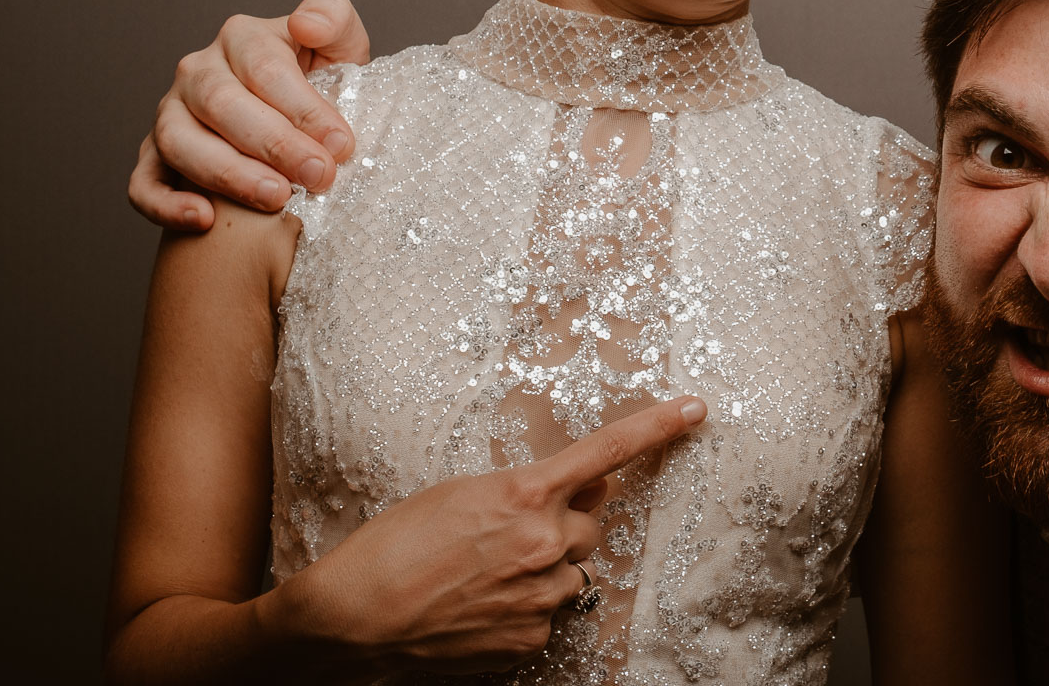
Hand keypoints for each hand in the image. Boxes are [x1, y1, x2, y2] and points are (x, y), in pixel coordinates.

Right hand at [127, 0, 372, 229]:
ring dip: (228, 173)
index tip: (341, 143)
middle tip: (318, 176)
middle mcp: (198, 71)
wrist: (300, 126)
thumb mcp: (340, 44)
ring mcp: (170, 113)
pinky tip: (203, 219)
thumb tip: (304, 24)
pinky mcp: (155, 157)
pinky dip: (165, 203)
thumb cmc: (323, 83)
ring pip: (178, 141)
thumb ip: (333, 17)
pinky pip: (144, 182)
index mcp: (242, 37)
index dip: (304, 108)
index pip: (265, 69)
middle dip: (274, 144)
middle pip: (222, 103)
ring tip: (276, 198)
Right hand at [264, 395, 709, 673]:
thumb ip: (525, 489)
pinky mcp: (529, 640)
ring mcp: (540, 596)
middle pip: (588, 525)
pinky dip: (523, 610)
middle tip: (509, 534)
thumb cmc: (392, 545)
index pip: (606, 452)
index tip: (696, 409)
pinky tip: (478, 608)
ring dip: (542, 569)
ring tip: (480, 576)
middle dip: (562, 525)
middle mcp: (543, 542)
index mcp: (524, 493)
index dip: (656, 428)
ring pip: (568, 573)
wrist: (353, 620)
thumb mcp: (457, 493)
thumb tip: (583, 492)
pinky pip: (547, 616)